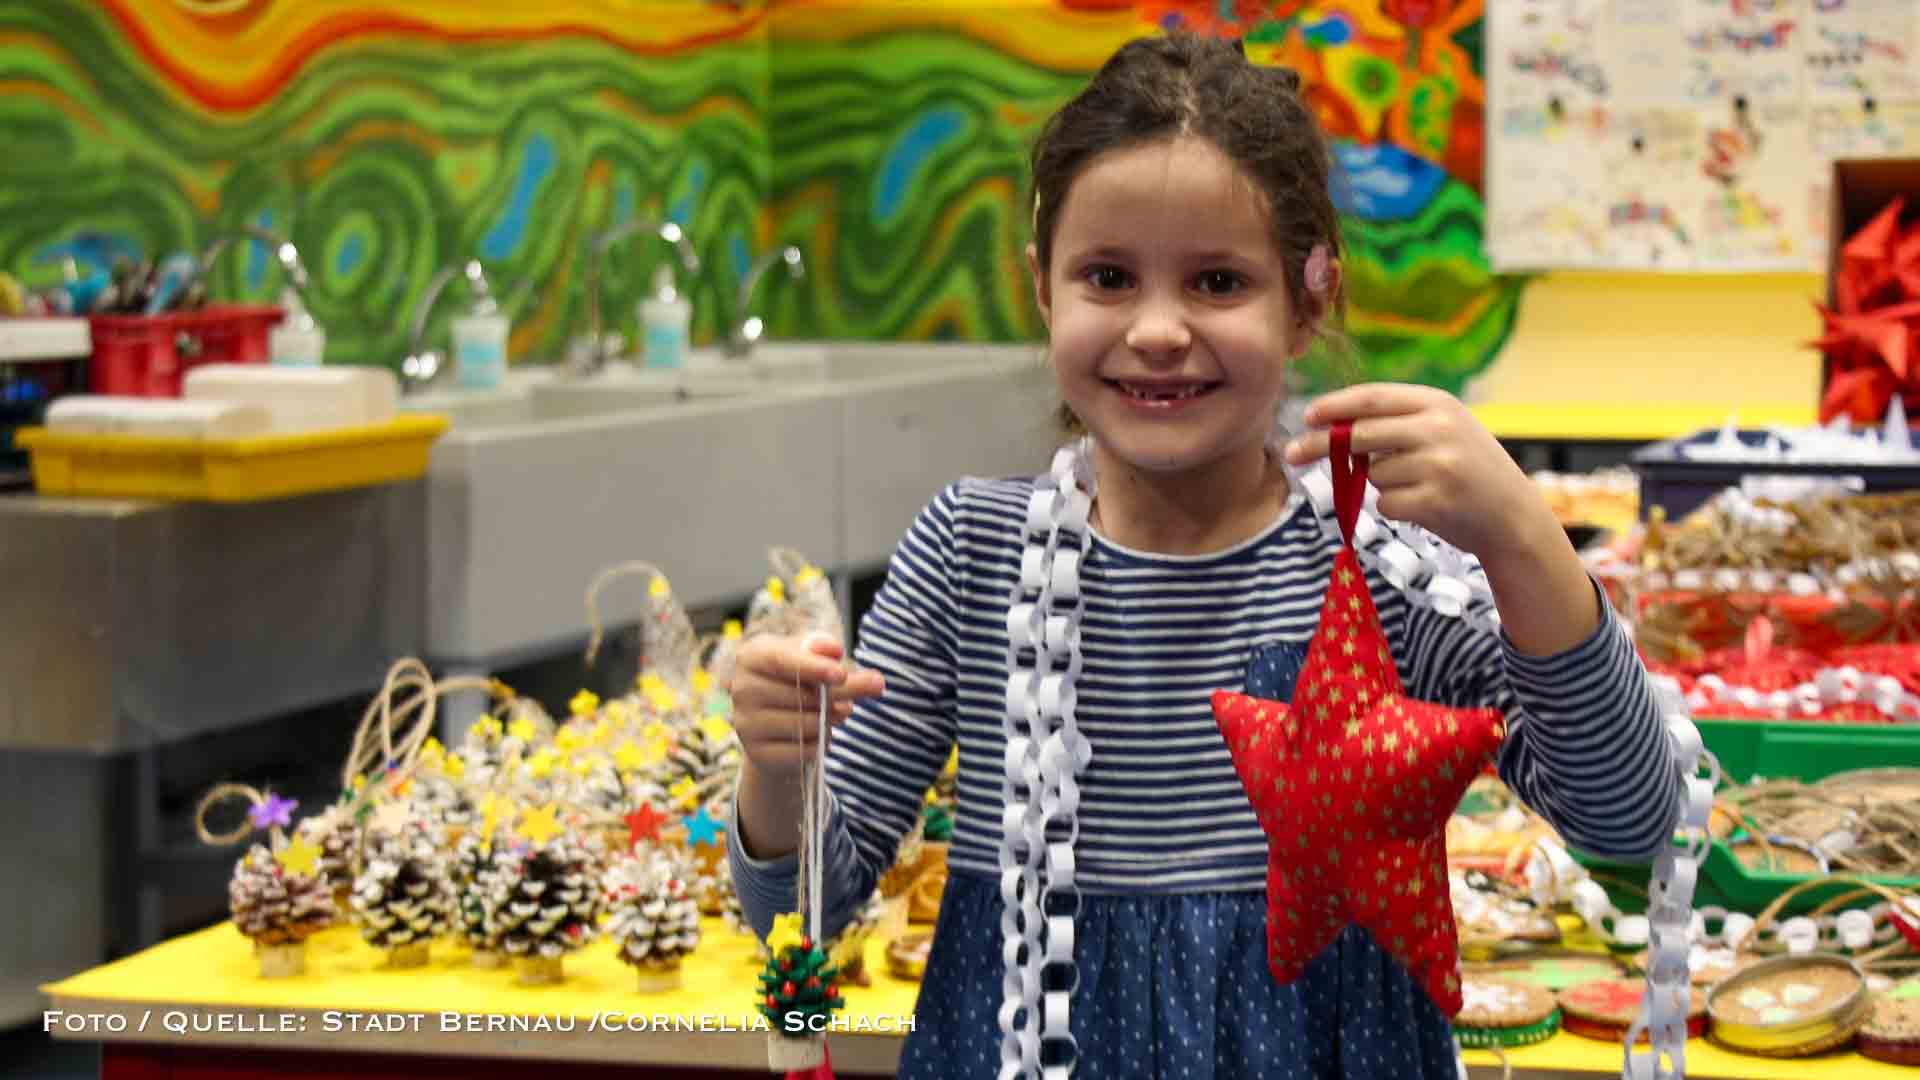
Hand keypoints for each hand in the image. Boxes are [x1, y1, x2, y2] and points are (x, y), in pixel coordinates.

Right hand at [727, 633, 885, 779]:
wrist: (776, 727)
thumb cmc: (797, 682)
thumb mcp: (809, 657)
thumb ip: (823, 648)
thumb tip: (834, 650)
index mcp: (752, 656)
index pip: (780, 660)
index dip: (812, 667)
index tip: (841, 674)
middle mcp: (742, 689)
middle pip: (798, 694)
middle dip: (836, 696)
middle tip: (864, 692)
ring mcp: (746, 723)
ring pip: (804, 724)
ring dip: (828, 720)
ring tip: (832, 714)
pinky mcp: (756, 752)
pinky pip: (803, 750)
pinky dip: (820, 743)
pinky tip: (817, 735)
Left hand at [1281, 383, 1549, 563]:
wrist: (1513, 517)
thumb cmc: (1469, 471)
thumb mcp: (1445, 430)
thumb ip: (1397, 423)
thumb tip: (1330, 428)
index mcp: (1438, 404)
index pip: (1372, 398)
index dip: (1334, 406)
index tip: (1306, 416)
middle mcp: (1437, 429)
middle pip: (1358, 434)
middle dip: (1319, 445)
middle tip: (1291, 454)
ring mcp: (1436, 465)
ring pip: (1372, 474)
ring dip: (1382, 485)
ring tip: (1422, 487)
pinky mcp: (1433, 500)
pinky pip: (1386, 503)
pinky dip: (1396, 508)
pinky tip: (1427, 507)